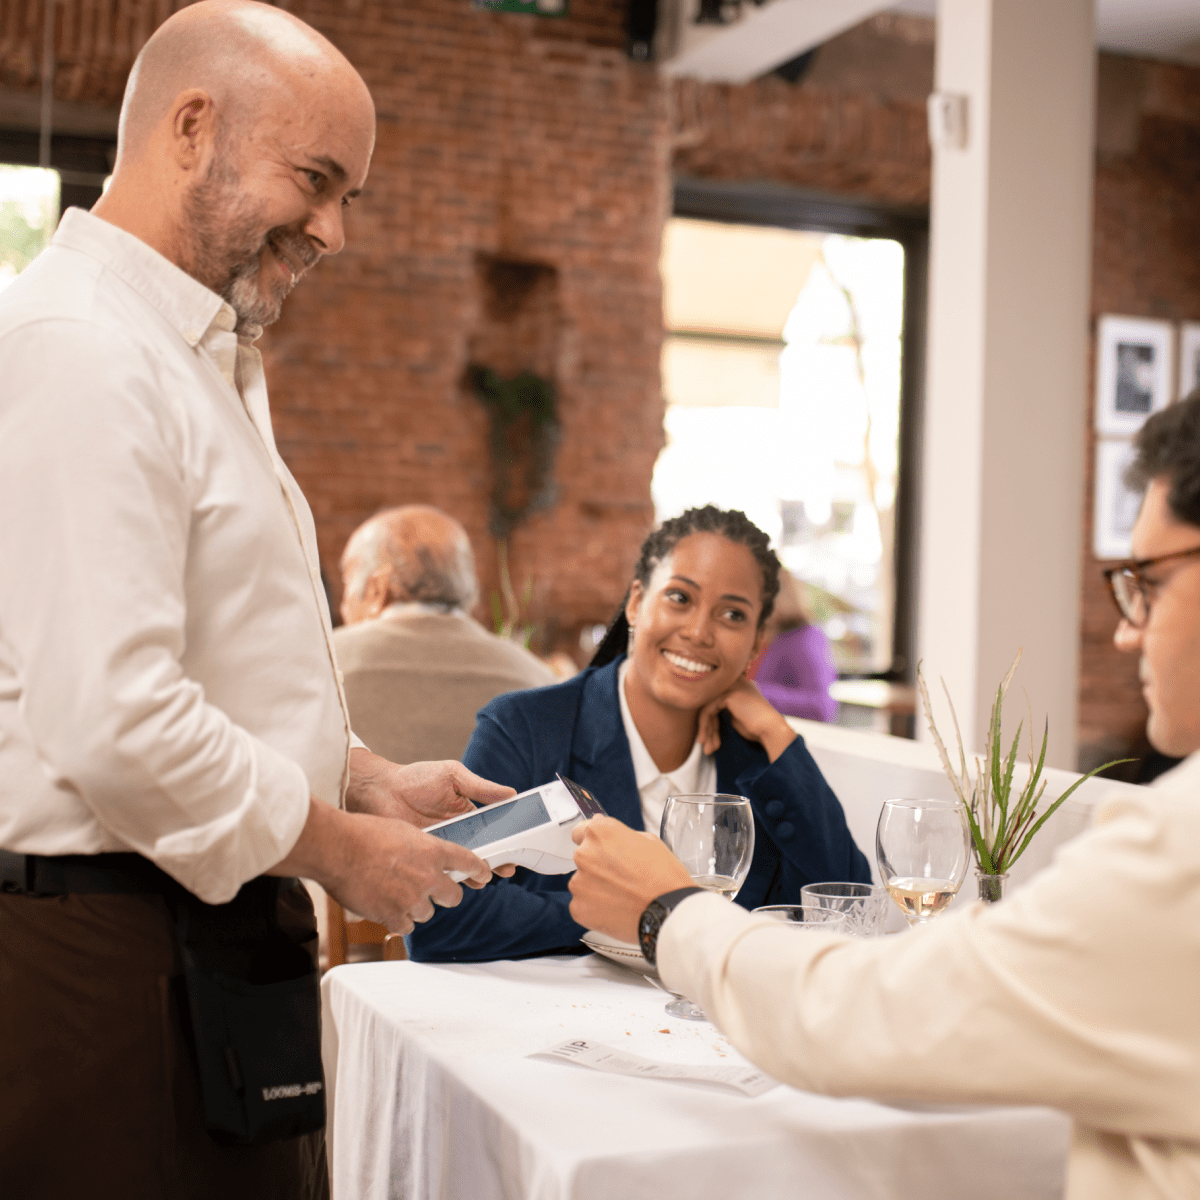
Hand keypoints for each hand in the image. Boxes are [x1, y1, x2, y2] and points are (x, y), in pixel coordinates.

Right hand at [269, 799, 497, 933]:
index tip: (485, 874)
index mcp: (433, 851)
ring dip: (416, 906)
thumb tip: (425, 859)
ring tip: (395, 893)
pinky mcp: (393, 916)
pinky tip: (386, 907)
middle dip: (445, 895)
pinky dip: (398, 919)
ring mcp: (412, 898)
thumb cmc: (364, 834)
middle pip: (453, 896)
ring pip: (427, 912)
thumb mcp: (402, 830)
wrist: (338, 849)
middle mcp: (428, 876)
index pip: (468, 862)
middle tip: (432, 891)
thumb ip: (421, 847)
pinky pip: (406, 926)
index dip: (479, 870)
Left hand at [345, 750, 517, 880]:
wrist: (380, 789)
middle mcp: (457, 833)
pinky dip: (452, 876)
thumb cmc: (416, 778)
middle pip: (482, 851)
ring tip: (483, 877)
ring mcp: (441, 846)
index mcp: (468, 813)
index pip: (493, 830)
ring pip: (463, 864)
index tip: (519, 847)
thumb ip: (481, 787)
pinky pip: (441, 869)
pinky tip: (459, 879)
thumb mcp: (453, 776)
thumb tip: (512, 793)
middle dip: (496, 861)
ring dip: (475, 872)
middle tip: (506, 868)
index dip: (506, 839)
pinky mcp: (424, 857)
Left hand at [567, 816, 694, 942]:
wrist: (669, 912)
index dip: (596, 843)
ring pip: (582, 882)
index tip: (605, 852)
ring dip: (595, 887)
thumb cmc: (664, 877)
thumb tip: (601, 824)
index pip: (580, 831)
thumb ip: (618, 833)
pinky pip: (582, 904)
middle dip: (597, 865)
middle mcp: (584, 854)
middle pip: (583, 857)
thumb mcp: (649, 841)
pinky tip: (616, 909)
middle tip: (622, 877)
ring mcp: (578, 882)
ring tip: (622, 895)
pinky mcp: (578, 907)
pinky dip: (594, 907)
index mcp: (600, 832)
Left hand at [696, 677, 795, 761]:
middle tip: (707, 748)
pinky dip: (705, 726)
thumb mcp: (735, 717)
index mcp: (738, 685)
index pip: (715, 701)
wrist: (771, 730)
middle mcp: (734, 681)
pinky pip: (708, 710)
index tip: (708, 740)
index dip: (711, 723)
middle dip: (707, 729)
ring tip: (707, 749)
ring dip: (706, 730)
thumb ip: (722, 712)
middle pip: (710, 705)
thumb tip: (703, 719)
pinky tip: (705, 740)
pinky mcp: (728, 694)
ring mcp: (731, 686)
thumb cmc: (757, 728)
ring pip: (707, 708)